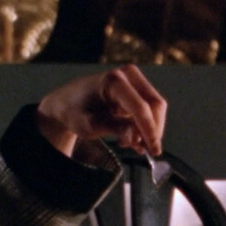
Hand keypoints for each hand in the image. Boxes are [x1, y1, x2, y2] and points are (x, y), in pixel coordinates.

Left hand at [35, 66, 166, 156]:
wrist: (68, 102)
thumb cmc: (76, 111)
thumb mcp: (91, 124)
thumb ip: (116, 129)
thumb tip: (138, 139)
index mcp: (113, 81)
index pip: (140, 108)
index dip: (150, 131)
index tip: (154, 150)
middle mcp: (128, 75)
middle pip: (155, 105)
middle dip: (152, 130)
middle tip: (143, 150)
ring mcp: (134, 80)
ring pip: (156, 108)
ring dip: (148, 129)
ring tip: (127, 142)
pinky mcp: (138, 89)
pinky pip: (151, 109)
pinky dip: (145, 126)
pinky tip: (131, 137)